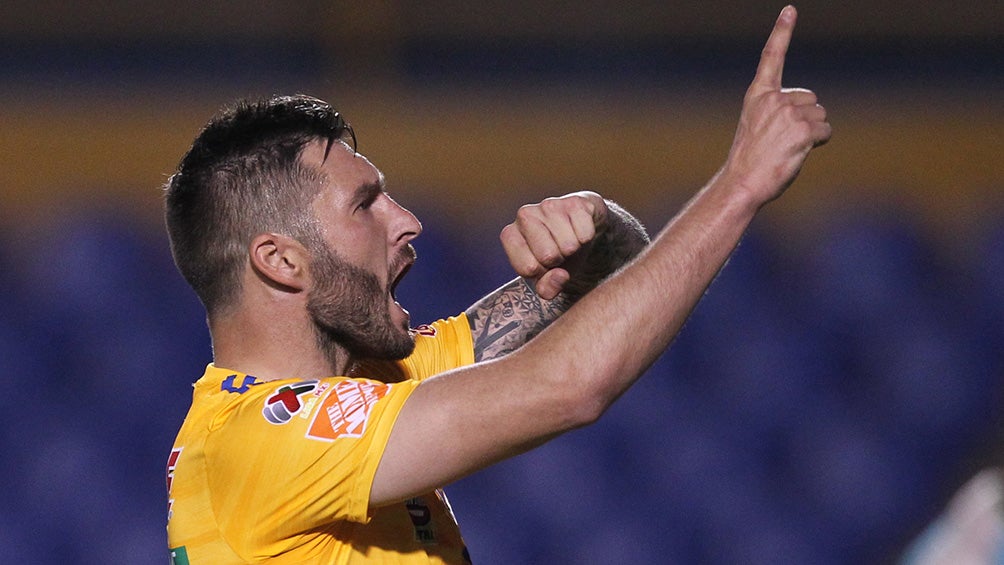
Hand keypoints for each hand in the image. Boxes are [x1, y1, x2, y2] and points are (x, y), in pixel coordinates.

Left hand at [499, 191, 608, 299]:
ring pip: (568, 246)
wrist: (579, 227)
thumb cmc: (557, 254)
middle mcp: (524, 215)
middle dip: (559, 260)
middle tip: (559, 252)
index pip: (527, 268)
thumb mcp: (547, 278)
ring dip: (574, 249)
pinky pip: (585, 234)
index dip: (542, 273)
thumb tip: (559, 276)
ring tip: (568, 241)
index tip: (544, 264)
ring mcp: (548, 205)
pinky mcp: (573, 202)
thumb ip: (547, 288)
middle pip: (548, 256)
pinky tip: (579, 230)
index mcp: (510, 235)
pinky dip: (586, 238)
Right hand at [721, 5, 830, 205]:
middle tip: (783, 141)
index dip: (782, 32)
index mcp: (758, 95)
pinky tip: (798, 153)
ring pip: (820, 116)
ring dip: (813, 133)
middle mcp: (774, 98)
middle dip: (806, 118)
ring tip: (788, 149)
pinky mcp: (803, 130)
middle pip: (811, 99)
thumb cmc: (750, 161)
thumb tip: (813, 120)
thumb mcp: (757, 127)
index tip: (790, 10)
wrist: (742, 182)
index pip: (772, 57)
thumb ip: (779, 113)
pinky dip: (819, 143)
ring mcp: (788, 113)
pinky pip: (826, 131)